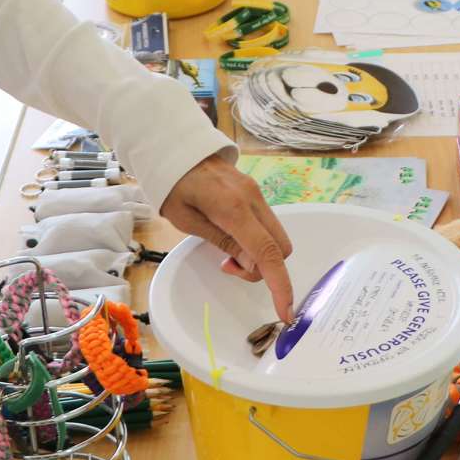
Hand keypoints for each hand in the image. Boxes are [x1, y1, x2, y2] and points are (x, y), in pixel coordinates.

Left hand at [160, 156, 294, 321]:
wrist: (178, 148)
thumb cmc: (174, 185)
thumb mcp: (187, 220)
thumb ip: (222, 241)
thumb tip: (251, 264)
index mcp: (234, 209)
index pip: (267, 253)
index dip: (279, 285)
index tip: (285, 311)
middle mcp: (254, 200)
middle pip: (280, 248)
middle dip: (264, 269)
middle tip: (228, 266)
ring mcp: (257, 195)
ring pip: (276, 238)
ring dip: (259, 255)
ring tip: (226, 252)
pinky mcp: (255, 193)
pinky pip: (267, 225)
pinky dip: (257, 240)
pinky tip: (232, 237)